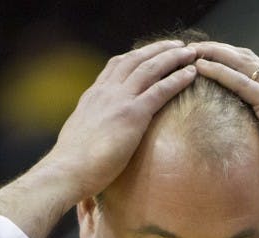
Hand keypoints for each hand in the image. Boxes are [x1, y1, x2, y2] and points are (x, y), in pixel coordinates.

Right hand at [43, 39, 197, 201]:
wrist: (67, 170)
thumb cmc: (72, 165)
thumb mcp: (80, 136)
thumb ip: (92, 128)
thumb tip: (96, 137)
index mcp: (92, 96)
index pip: (115, 66)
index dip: (135, 56)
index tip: (149, 52)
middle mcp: (106, 92)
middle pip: (135, 60)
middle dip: (158, 49)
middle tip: (176, 45)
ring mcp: (119, 101)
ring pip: (150, 69)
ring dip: (172, 57)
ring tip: (191, 52)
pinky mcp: (132, 116)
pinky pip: (160, 91)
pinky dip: (178, 79)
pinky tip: (191, 73)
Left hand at [191, 42, 258, 192]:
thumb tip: (238, 142)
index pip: (252, 66)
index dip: (229, 58)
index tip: (206, 57)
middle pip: (245, 58)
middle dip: (218, 49)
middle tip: (192, 48)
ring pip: (242, 63)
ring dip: (214, 54)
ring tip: (191, 51)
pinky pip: (242, 83)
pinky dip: (220, 72)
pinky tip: (202, 67)